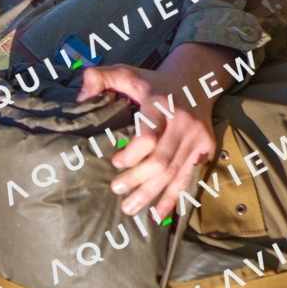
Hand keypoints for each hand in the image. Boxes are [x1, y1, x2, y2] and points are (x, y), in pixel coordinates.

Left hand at [77, 43, 234, 218]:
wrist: (197, 79)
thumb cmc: (153, 82)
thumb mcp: (127, 72)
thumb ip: (101, 78)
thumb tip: (81, 96)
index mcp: (161, 104)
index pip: (149, 136)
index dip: (132, 153)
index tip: (115, 162)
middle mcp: (182, 122)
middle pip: (160, 160)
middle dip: (137, 179)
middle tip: (116, 191)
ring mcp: (196, 137)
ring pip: (173, 173)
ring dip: (151, 194)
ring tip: (130, 209)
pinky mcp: (206, 147)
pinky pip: (187, 177)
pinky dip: (174, 197)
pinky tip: (159, 214)